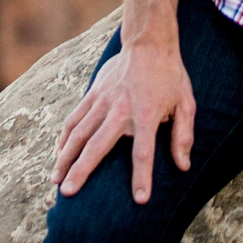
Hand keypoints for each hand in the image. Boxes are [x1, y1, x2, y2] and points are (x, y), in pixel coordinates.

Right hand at [51, 40, 195, 203]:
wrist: (148, 42)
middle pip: (97, 145)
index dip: (142, 178)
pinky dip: (65, 136)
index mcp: (146, 114)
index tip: (139, 199)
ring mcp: (103, 100)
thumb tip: (183, 166)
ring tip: (56, 179)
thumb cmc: (170, 76)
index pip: (143, 153)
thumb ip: (183, 135)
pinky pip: (75, 118)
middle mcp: (120, 109)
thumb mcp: (186, 103)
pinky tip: (59, 153)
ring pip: (79, 132)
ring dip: (66, 156)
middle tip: (69, 193)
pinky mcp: (93, 93)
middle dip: (82, 170)